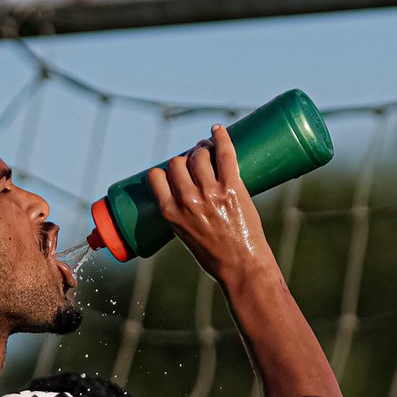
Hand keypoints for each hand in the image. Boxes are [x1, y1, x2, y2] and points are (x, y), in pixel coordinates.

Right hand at [146, 125, 273, 285]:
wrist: (240, 266)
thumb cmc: (213, 256)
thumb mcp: (184, 235)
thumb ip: (181, 212)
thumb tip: (188, 189)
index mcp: (170, 212)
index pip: (156, 176)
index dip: (165, 170)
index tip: (174, 172)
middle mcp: (187, 200)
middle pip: (178, 162)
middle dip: (185, 159)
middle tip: (196, 163)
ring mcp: (210, 192)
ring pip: (199, 154)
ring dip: (202, 149)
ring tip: (208, 150)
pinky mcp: (233, 187)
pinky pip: (225, 153)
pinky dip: (222, 137)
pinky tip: (218, 130)